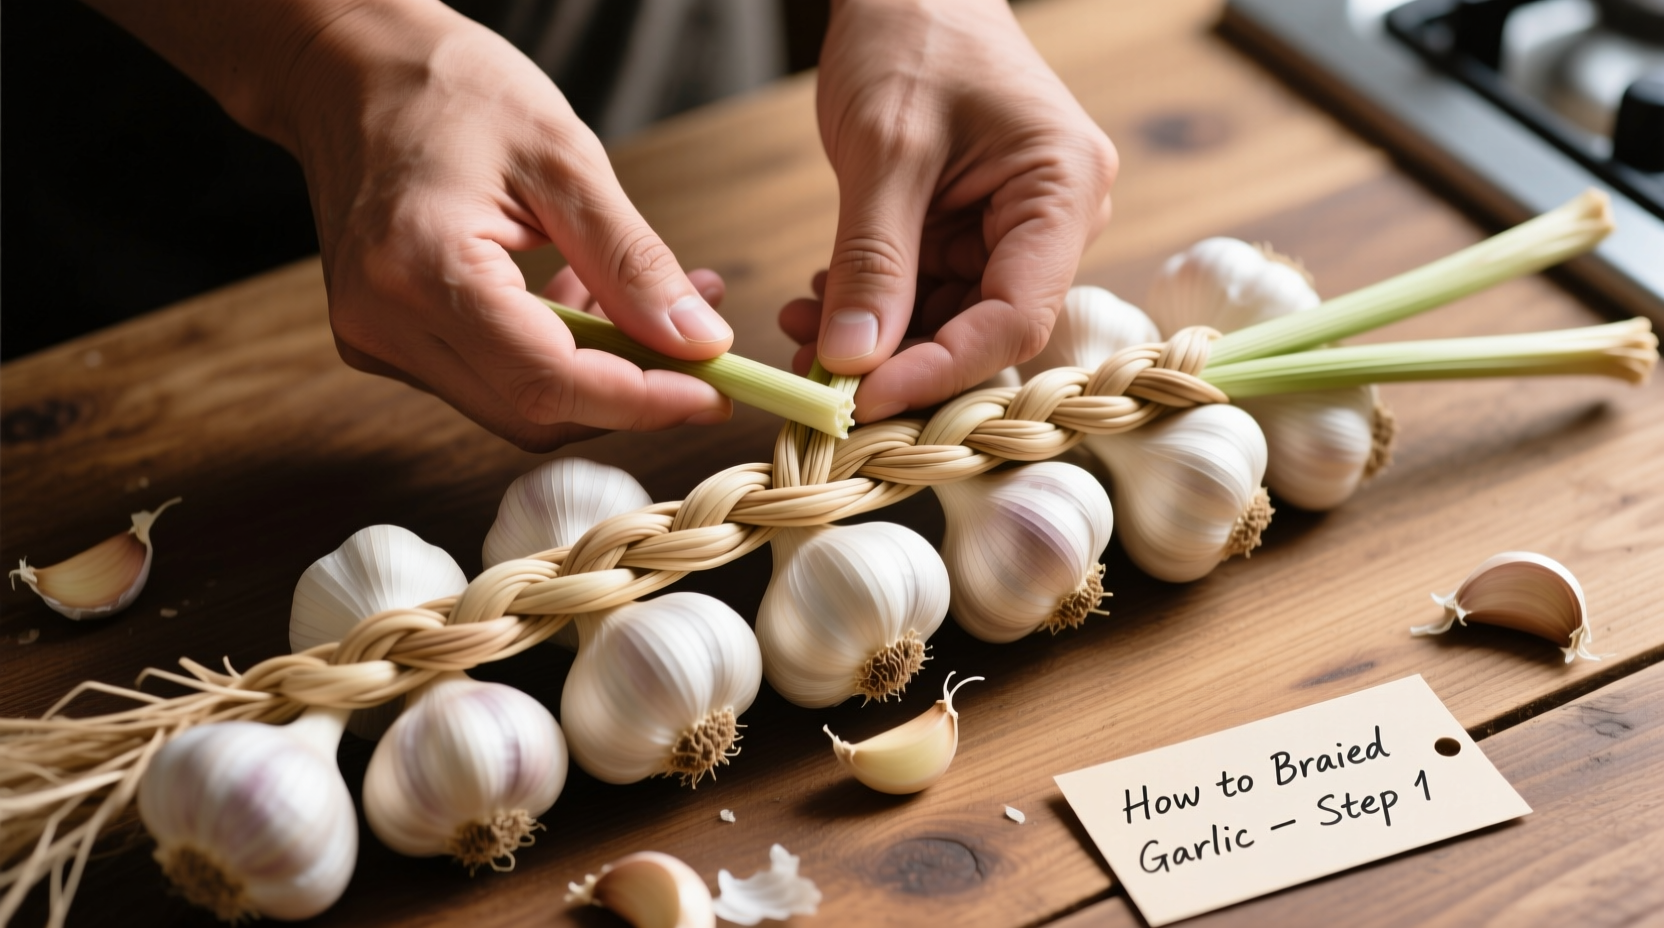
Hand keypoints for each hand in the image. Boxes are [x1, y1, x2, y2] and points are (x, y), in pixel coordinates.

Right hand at [259, 1, 736, 449]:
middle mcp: (384, 321)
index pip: (550, 382)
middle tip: (699, 343)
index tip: (716, 392)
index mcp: (421, 267)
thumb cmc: (448, 88)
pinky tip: (585, 301)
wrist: (350, 67)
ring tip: (653, 306)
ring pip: (515, 404)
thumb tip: (697, 342)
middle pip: (534, 411)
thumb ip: (632, 260)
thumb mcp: (563, 157)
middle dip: (631, 390)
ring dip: (598, 373)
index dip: (644, 401)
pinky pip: (488, 378)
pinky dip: (552, 357)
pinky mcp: (384, 339)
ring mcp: (375, 338)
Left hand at [779, 0, 1116, 421]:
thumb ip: (873, 260)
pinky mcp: (971, 229)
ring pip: (949, 320)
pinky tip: (815, 302)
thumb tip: (854, 362)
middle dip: (899, 360)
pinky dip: (871, 307)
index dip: (942, 369)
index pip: (1017, 317)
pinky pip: (927, 292)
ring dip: (874, 338)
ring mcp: (1013, 227)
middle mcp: (1055, 220)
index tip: (864, 400)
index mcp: (1063, 191)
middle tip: (817, 379)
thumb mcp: (885, 149)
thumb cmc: (911, 32)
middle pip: (986, 329)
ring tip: (798, 328)